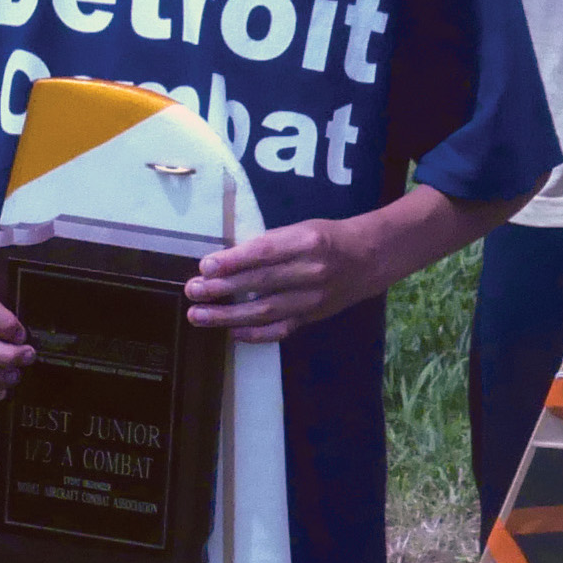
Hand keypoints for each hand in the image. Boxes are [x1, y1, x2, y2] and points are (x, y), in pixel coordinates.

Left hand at [188, 216, 410, 343]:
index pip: (264, 252)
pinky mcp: (313, 317)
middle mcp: (312, 271)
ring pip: (265, 311)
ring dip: (228, 315)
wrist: (370, 259)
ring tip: (199, 315)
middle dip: (222, 288)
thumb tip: (226, 261)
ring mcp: (313, 299)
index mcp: (307, 241)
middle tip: (192, 291)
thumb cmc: (328, 237)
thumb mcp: (301, 229)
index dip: (233, 261)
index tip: (205, 266)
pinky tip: (231, 332)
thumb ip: (269, 244)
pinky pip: (281, 330)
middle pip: (260, 283)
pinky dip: (255, 334)